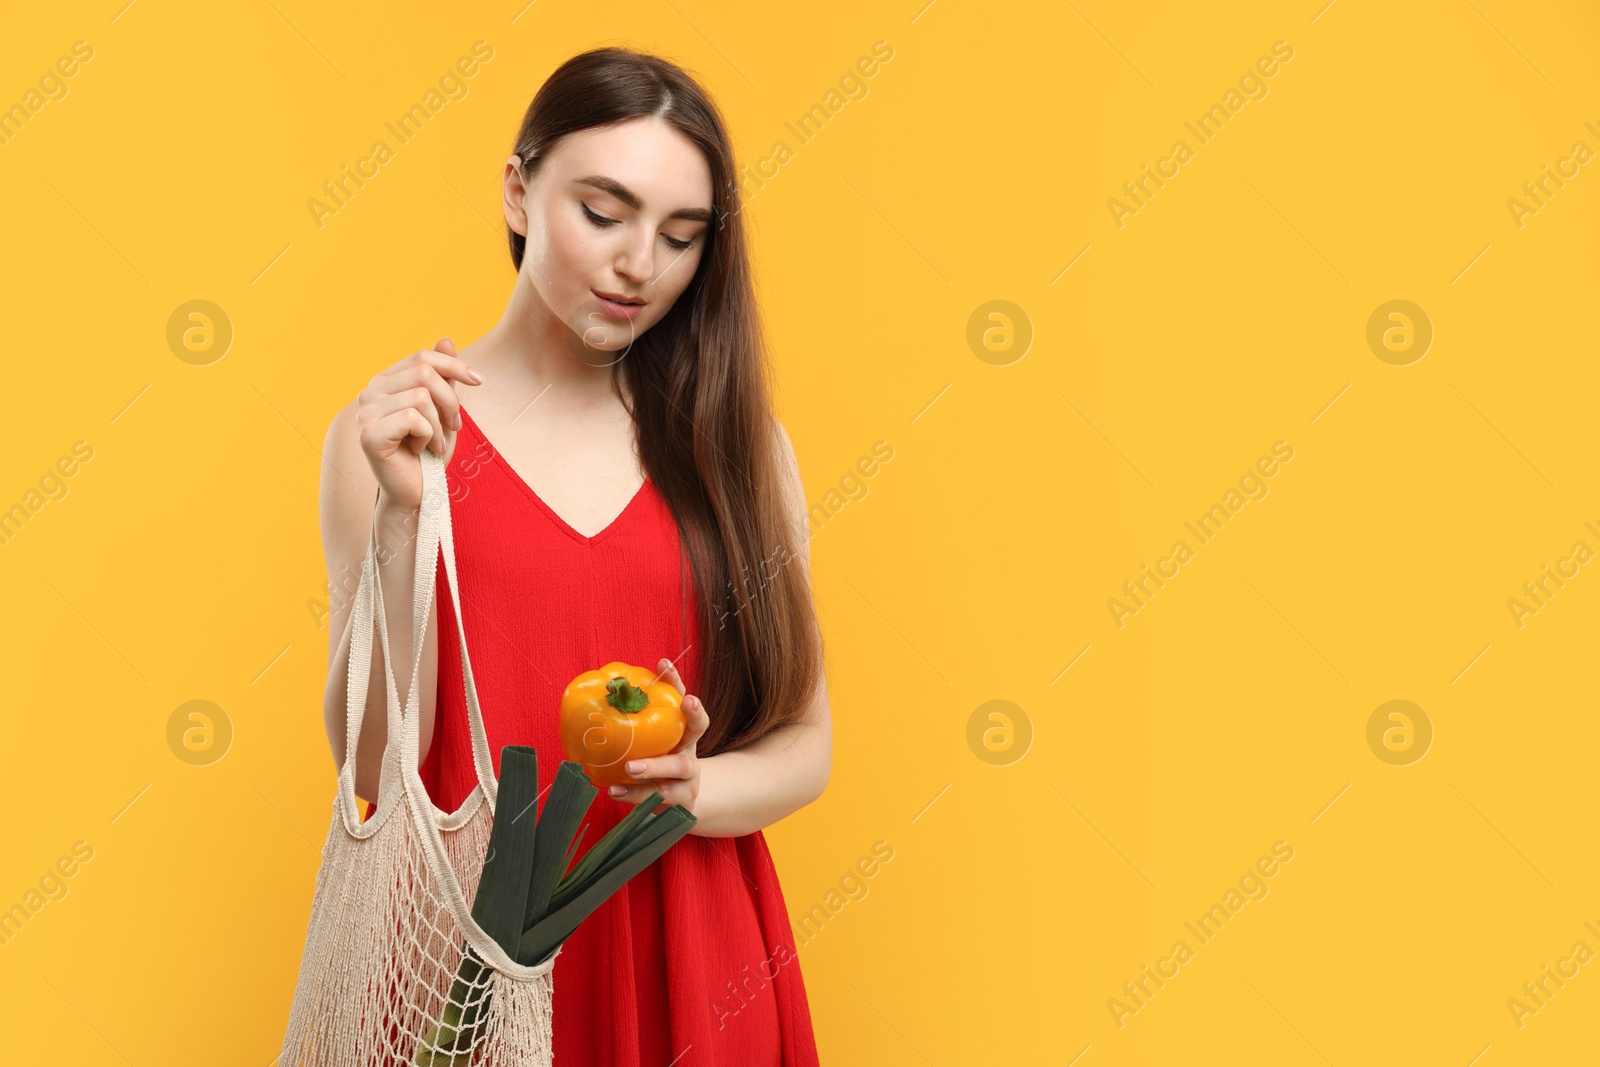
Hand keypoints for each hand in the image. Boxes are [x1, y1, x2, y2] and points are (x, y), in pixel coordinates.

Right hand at [355, 337, 484, 511]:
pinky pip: (413, 418)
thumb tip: (446, 338)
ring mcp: (364, 413)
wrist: (418, 492)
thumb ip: (443, 377)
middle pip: (424, 372)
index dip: (454, 365)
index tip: (479, 380)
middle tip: (454, 427)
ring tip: (435, 443)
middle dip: (450, 401)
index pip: (422, 356)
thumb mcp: (443, 410)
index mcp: (385, 381)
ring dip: (439, 425)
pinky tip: (421, 451)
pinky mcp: (368, 434)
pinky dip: (428, 436)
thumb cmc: (430, 452)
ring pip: (421, 396)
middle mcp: (369, 392)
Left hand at [608, 657, 710, 813]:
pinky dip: (635, 795)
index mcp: (684, 732)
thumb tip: (595, 700)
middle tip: (681, 701)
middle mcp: (690, 750)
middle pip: (695, 731)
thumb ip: (635, 725)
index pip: (684, 699)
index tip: (663, 663)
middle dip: (688, 716)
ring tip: (629, 768)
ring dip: (653, 767)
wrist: (683, 801)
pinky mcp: (682, 801)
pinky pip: (659, 798)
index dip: (677, 683)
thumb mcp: (654, 744)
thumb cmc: (660, 763)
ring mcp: (689, 778)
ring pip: (676, 770)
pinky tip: (615, 790)